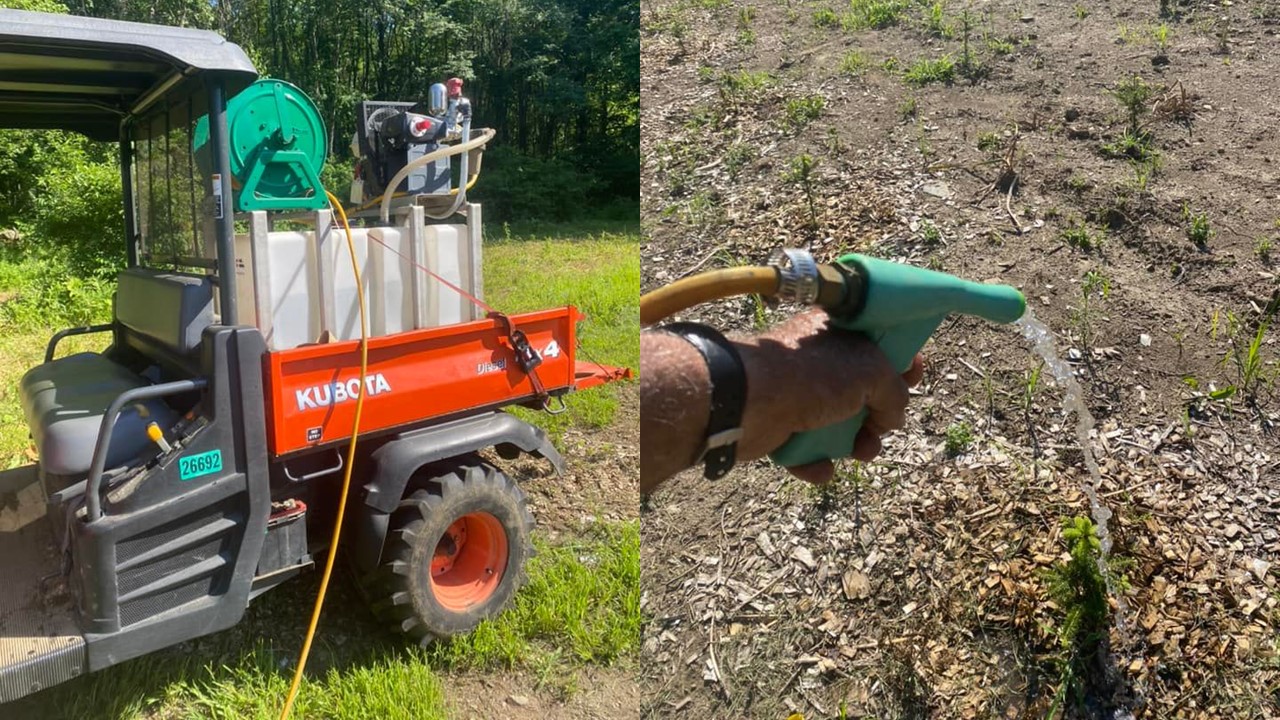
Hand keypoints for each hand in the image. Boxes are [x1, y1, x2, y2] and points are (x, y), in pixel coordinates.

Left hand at [733, 310, 924, 484]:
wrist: (749, 401)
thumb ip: (895, 391)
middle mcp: (816, 361)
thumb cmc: (809, 376)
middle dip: (880, 414)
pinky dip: (816, 462)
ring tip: (861, 451)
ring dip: (855, 443)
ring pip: (837, 424)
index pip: (875, 340)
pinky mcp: (779, 426)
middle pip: (860, 389)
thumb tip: (894, 415)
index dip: (898, 358)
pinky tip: (821, 467)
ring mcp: (796, 395)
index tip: (914, 376)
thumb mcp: (871, 373)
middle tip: (885, 424)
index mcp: (836, 333)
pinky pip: (807, 449)